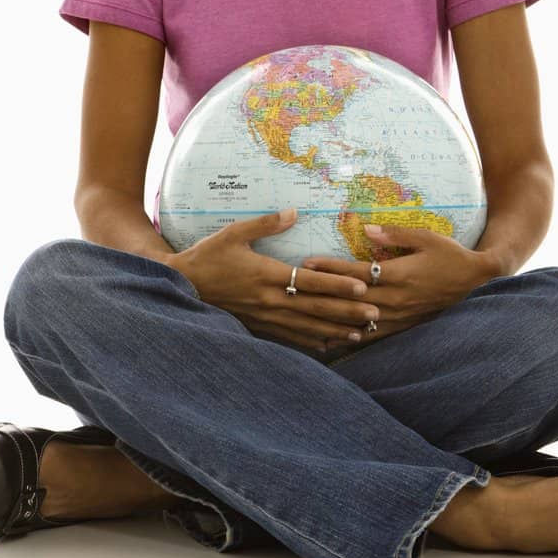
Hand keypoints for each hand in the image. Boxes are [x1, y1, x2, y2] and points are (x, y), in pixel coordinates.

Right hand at [171, 209, 384, 351]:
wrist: (181, 286)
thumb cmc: (207, 256)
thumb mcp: (233, 233)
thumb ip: (266, 224)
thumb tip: (294, 212)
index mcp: (266, 274)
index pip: (310, 281)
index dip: (337, 285)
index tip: (363, 287)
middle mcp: (269, 300)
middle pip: (315, 308)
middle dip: (347, 312)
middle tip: (376, 314)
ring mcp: (264, 318)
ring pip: (306, 327)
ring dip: (335, 330)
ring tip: (361, 334)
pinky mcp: (258, 328)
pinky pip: (289, 338)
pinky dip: (311, 343)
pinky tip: (329, 346)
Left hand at [299, 223, 492, 342]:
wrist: (474, 282)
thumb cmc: (449, 254)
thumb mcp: (425, 237)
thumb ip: (394, 234)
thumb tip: (367, 230)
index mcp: (400, 274)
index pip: (357, 272)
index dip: (331, 268)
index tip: (307, 263)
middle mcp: (396, 298)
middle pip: (351, 298)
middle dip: (322, 292)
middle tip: (295, 287)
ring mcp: (400, 316)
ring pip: (358, 321)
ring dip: (331, 318)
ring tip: (305, 315)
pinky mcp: (403, 326)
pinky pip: (373, 335)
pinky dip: (351, 337)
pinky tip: (332, 339)